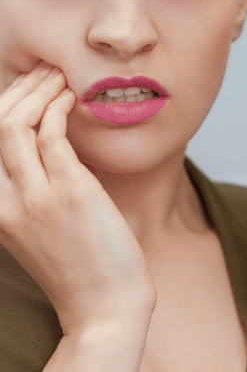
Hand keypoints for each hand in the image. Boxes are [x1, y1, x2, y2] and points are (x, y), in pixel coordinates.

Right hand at [0, 63, 155, 335]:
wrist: (104, 305)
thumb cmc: (81, 265)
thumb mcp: (41, 229)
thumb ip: (35, 192)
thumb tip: (49, 146)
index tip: (22, 87)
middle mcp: (5, 201)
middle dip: (18, 90)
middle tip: (44, 72)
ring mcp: (35, 197)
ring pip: (17, 125)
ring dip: (39, 91)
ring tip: (60, 77)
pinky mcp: (71, 192)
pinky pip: (54, 135)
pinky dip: (60, 108)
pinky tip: (74, 99)